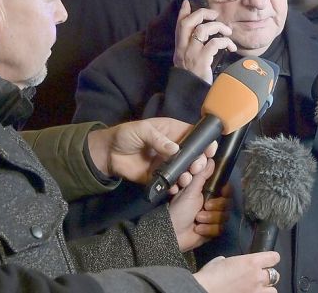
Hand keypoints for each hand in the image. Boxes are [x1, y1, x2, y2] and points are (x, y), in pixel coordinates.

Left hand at [88, 117, 209, 185]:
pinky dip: (174, 186)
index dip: (204, 142)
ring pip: (184, 170)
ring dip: (189, 175)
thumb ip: (158, 139)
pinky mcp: (158, 177)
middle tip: (196, 167)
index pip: (194, 136)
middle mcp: (173, 148)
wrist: (107, 153)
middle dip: (199, 161)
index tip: (210, 150)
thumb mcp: (142, 130)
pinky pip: (170, 183)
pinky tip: (174, 187)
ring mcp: (167, 163)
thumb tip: (175, 149)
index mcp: (173, 132)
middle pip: (193, 155)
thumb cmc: (126, 135)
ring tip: (185, 179)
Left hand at [169, 159, 230, 250]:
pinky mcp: (213, 230)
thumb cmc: (179, 209)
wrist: (173, 233)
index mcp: (208, 193)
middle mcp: (212, 204)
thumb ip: (201, 175)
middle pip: (227, 204)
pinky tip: (198, 229)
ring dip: (209, 219)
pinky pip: (220, 229)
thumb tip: (210, 159)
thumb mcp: (190, 190)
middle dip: (215, 207)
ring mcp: (213, 218)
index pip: (227, 190)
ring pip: (224, 216)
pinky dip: (208, 229)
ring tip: (197, 220)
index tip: (221, 192)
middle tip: (203, 208)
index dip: (225, 192)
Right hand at [174, 0, 236, 83]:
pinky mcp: (201, 60)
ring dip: (218, 27)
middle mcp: (183, 49)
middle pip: (188, 23)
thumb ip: (193, 49)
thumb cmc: (195, 78)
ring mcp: (191, 54)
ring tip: (228, 31)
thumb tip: (204, 37)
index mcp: (180, 48)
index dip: (183, 13)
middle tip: (215, 14)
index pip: (179, 26)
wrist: (192, 95)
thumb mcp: (190, 62)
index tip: (187, 2)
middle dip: (202, 14)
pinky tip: (231, 46)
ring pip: (202, 30)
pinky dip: (225, 42)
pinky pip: (214, 43)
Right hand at [194, 252, 280, 292]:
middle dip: (267, 275)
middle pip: (275, 275)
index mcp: (252, 262)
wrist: (204, 290)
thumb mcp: (221, 261)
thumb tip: (227, 263)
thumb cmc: (210, 274)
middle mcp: (258, 276)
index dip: (271, 259)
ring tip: (257, 288)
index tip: (267, 260)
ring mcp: (256, 291)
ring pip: (273, 290)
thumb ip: (231, 261)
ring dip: (266, 288)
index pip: (274, 258)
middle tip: (258, 276)